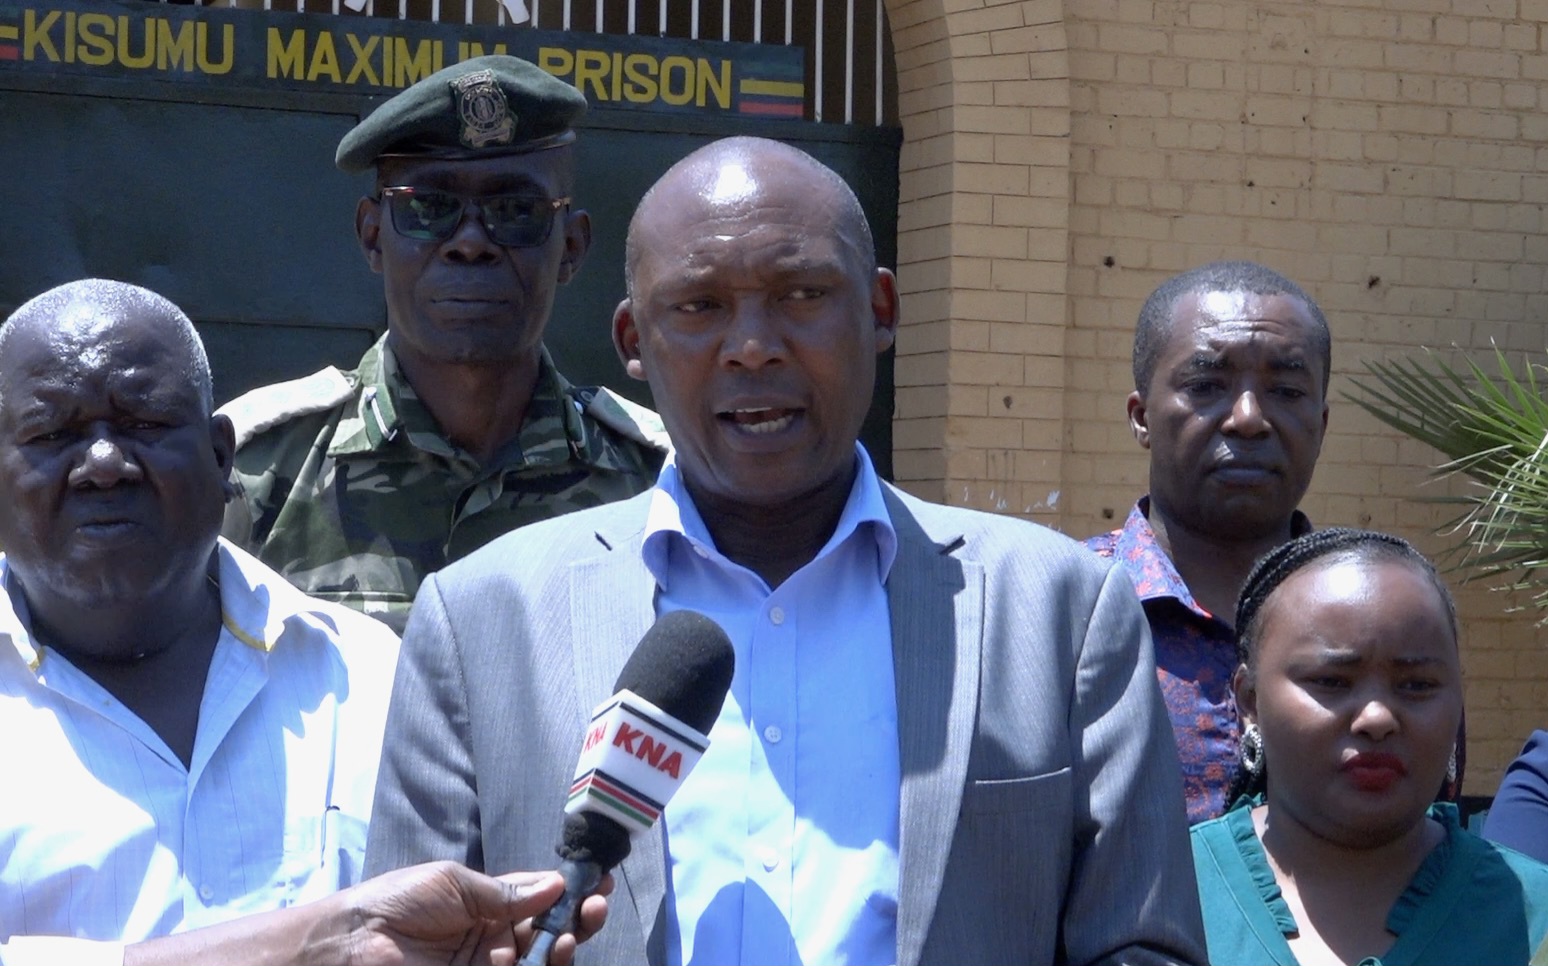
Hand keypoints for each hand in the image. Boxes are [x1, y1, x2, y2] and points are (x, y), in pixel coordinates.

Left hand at [339, 862, 610, 965]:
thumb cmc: (399, 901)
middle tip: (596, 905)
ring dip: (565, 943)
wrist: (355, 942)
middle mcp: (496, 936)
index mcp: (489, 904)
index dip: (570, 889)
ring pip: (541, 959)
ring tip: (570, 932)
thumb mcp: (455, 883)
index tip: (598, 879)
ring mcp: (489, 965)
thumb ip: (506, 891)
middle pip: (549, 929)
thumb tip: (556, 885)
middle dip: (578, 917)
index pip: (540, 897)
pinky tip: (553, 951)